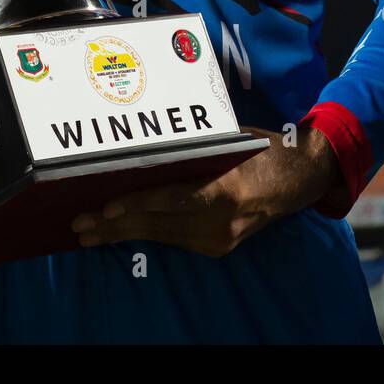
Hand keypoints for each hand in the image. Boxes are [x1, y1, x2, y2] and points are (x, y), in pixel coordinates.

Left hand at [70, 126, 341, 257]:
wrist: (306, 176)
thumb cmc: (269, 147)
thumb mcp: (235, 139)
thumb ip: (199, 145)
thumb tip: (154, 138)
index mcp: (227, 192)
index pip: (173, 200)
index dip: (138, 205)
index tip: (107, 206)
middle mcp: (221, 222)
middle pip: (158, 224)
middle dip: (114, 225)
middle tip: (78, 223)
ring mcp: (220, 237)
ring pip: (160, 235)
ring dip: (122, 234)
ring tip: (88, 233)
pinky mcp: (219, 244)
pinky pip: (173, 238)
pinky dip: (145, 233)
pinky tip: (120, 232)